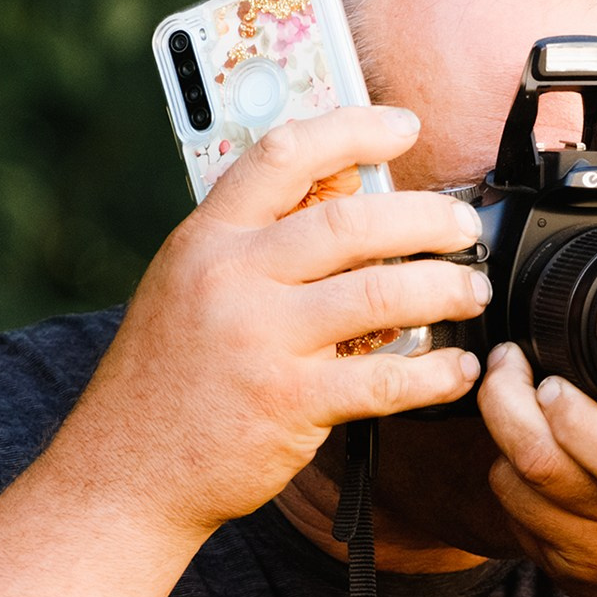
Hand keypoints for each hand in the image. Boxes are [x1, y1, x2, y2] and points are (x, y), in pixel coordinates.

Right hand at [62, 106, 489, 544]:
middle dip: (427, 218)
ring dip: (444, 288)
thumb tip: (341, 203)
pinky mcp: (289, 403)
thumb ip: (250, 246)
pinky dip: (435, 374)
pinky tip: (458, 370)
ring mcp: (262, 340)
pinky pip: (384, 379)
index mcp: (207, 239)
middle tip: (463, 228)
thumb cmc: (165, 380)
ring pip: (381, 292)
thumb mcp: (185, 288)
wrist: (126, 470)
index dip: (354, 128)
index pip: (285, 155)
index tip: (403, 126)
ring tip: (471, 292)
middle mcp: (233, 279)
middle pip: (352, 221)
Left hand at [476, 272, 596, 596]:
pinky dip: (510, 483)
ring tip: (509, 400)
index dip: (563, 410)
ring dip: (501, 442)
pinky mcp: (563, 573)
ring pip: (513, 495)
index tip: (549, 374)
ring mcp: (588, 554)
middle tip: (506, 365)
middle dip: (505, 406)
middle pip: (536, 467)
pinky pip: (515, 523)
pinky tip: (523, 452)